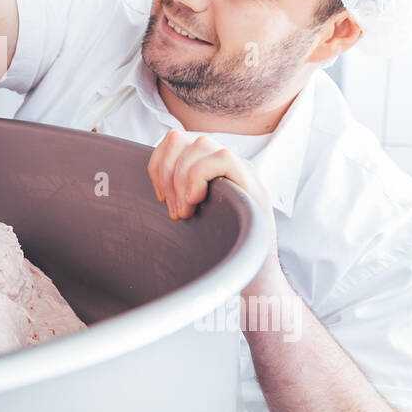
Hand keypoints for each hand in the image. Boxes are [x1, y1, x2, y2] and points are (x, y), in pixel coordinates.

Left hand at [146, 129, 284, 294]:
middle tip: (173, 209)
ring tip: (185, 210)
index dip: (158, 164)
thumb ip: (179, 196)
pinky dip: (200, 176)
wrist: (256, 274)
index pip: (174, 141)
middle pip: (180, 138)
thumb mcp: (193, 215)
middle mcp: (225, 163)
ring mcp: (241, 170)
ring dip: (182, 178)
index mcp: (207, 167)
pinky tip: (197, 200)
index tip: (160, 197)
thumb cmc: (220, 248)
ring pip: (200, 144)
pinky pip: (222, 157)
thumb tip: (155, 193)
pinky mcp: (253, 183)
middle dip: (166, 173)